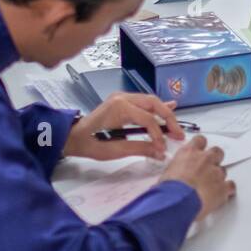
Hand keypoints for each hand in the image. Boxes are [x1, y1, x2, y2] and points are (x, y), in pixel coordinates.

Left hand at [63, 93, 185, 160]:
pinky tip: (171, 107)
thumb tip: (161, 153)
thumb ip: (140, 149)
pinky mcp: (123, 101)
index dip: (158, 135)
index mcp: (119, 107)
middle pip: (154, 104)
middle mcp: (122, 97)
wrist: (72, 136)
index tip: (163, 149)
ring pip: (151, 102)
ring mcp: (122, 97)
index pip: (148, 119)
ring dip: (165, 114)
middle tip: (178, 135)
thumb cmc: (90, 144)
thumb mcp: (114, 150)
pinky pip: (144, 103)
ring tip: (176, 128)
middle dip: (169, 119)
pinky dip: (157, 108)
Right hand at [161, 135, 234, 220]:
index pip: (200, 140)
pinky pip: (231, 186)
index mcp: (189, 153)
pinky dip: (227, 190)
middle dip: (215, 159)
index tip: (200, 151)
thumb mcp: (166, 175)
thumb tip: (173, 177)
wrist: (177, 202)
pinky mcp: (223, 187)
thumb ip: (176, 171)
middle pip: (217, 152)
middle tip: (208, 168)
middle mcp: (204, 159)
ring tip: (211, 187)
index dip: (201, 146)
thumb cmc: (169, 190)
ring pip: (224, 170)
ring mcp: (215, 172)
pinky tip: (223, 194)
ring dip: (219, 177)